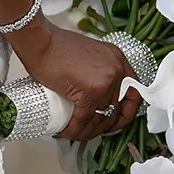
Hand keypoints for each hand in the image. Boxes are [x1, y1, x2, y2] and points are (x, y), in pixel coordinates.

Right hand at [11, 18, 138, 145]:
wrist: (39, 40)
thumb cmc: (55, 46)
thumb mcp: (87, 55)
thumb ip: (96, 70)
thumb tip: (92, 93)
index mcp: (117, 60)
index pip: (134, 94)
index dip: (126, 113)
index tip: (114, 123)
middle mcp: (116, 70)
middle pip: (116, 110)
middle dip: (103, 127)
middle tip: (89, 131)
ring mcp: (105, 81)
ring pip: (100, 119)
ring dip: (86, 132)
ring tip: (73, 133)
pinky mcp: (90, 91)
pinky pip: (84, 119)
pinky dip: (73, 131)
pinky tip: (65, 132)